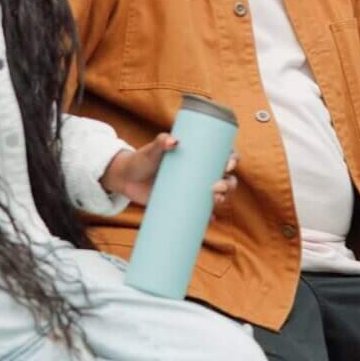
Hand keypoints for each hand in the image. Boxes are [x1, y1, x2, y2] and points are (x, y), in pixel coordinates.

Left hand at [102, 138, 240, 211]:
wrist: (127, 179)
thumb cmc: (142, 159)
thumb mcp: (153, 150)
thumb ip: (161, 142)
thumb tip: (173, 141)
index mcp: (198, 155)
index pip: (223, 155)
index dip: (232, 159)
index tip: (227, 164)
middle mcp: (200, 172)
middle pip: (225, 177)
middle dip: (229, 184)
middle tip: (216, 187)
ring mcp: (193, 189)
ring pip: (218, 195)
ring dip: (224, 199)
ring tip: (215, 201)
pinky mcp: (184, 203)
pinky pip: (202, 212)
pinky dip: (209, 216)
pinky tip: (211, 219)